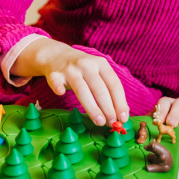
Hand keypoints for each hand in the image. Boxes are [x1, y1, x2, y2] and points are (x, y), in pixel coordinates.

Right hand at [13, 39, 128, 126]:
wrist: (57, 55)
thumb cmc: (82, 69)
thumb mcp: (98, 72)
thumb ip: (109, 88)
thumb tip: (123, 111)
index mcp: (101, 64)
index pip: (114, 84)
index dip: (120, 102)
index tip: (123, 118)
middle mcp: (87, 65)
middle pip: (100, 89)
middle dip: (108, 108)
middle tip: (111, 123)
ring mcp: (70, 69)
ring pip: (82, 89)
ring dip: (92, 107)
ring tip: (99, 122)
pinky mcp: (54, 73)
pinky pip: (56, 81)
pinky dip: (58, 87)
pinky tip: (60, 94)